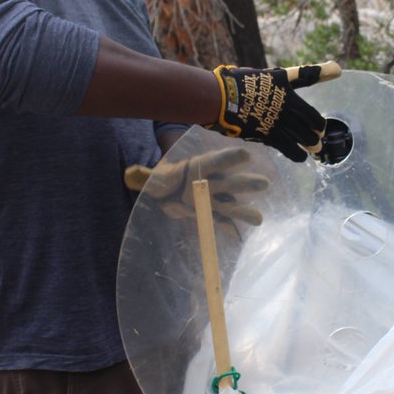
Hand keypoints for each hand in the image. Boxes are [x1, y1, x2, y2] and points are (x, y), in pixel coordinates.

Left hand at [124, 147, 268, 226]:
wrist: (167, 191)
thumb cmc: (163, 180)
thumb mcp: (153, 178)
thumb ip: (144, 176)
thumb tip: (129, 172)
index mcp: (198, 168)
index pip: (214, 162)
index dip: (228, 159)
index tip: (245, 155)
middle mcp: (210, 183)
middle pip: (228, 183)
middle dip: (245, 184)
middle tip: (264, 183)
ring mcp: (213, 200)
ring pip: (230, 204)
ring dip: (244, 211)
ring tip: (258, 219)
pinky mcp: (210, 214)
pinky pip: (222, 222)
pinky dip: (229, 230)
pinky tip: (239, 238)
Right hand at [206, 62, 340, 161]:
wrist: (222, 97)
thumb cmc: (244, 82)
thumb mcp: (274, 75)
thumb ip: (300, 75)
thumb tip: (335, 68)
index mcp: (288, 93)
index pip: (312, 113)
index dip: (318, 122)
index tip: (320, 125)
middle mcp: (287, 109)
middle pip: (311, 125)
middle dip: (316, 133)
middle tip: (317, 138)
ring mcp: (278, 122)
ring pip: (304, 138)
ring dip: (310, 144)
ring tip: (312, 148)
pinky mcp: (268, 135)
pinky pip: (289, 149)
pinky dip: (297, 154)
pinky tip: (300, 156)